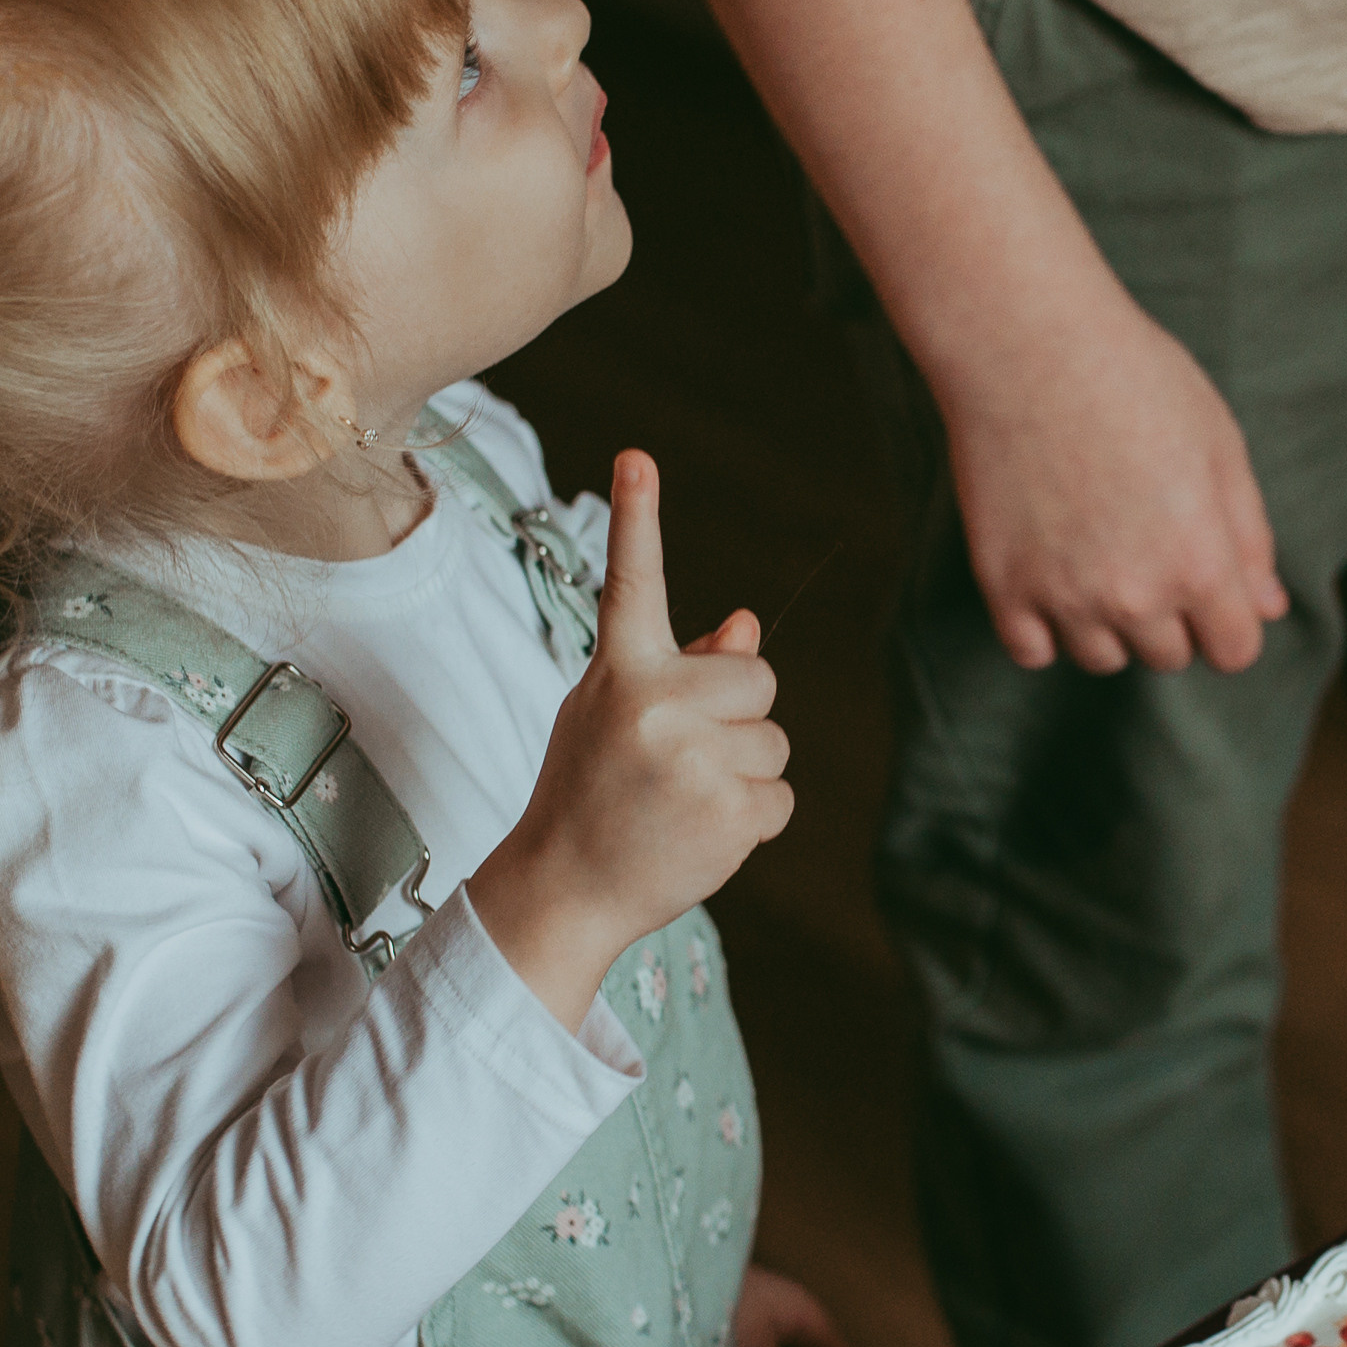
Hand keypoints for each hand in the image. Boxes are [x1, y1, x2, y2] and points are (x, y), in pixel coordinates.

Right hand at [470, 451, 791, 1028]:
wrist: (566, 888)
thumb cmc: (593, 789)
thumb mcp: (616, 714)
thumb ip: (682, 667)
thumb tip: (747, 625)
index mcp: (619, 671)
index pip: (630, 581)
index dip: (636, 516)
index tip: (637, 458)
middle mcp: (654, 704)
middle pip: (758, 678)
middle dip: (738, 715)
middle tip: (682, 758)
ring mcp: (692, 758)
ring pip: (774, 742)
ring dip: (744, 773)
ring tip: (683, 801)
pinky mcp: (728, 810)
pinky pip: (780, 797)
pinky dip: (754, 819)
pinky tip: (700, 833)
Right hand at [947, 269, 1286, 675]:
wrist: (1028, 347)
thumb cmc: (1136, 381)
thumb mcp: (1221, 447)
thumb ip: (1249, 536)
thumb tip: (1267, 606)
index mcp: (1200, 563)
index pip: (1234, 650)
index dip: (1230, 620)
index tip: (1210, 585)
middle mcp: (1134, 596)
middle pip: (1169, 657)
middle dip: (1171, 615)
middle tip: (1145, 543)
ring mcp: (1063, 596)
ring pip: (1102, 658)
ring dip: (1108, 623)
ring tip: (1096, 552)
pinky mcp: (1003, 585)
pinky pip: (1032, 651)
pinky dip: (1044, 628)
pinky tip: (1051, 575)